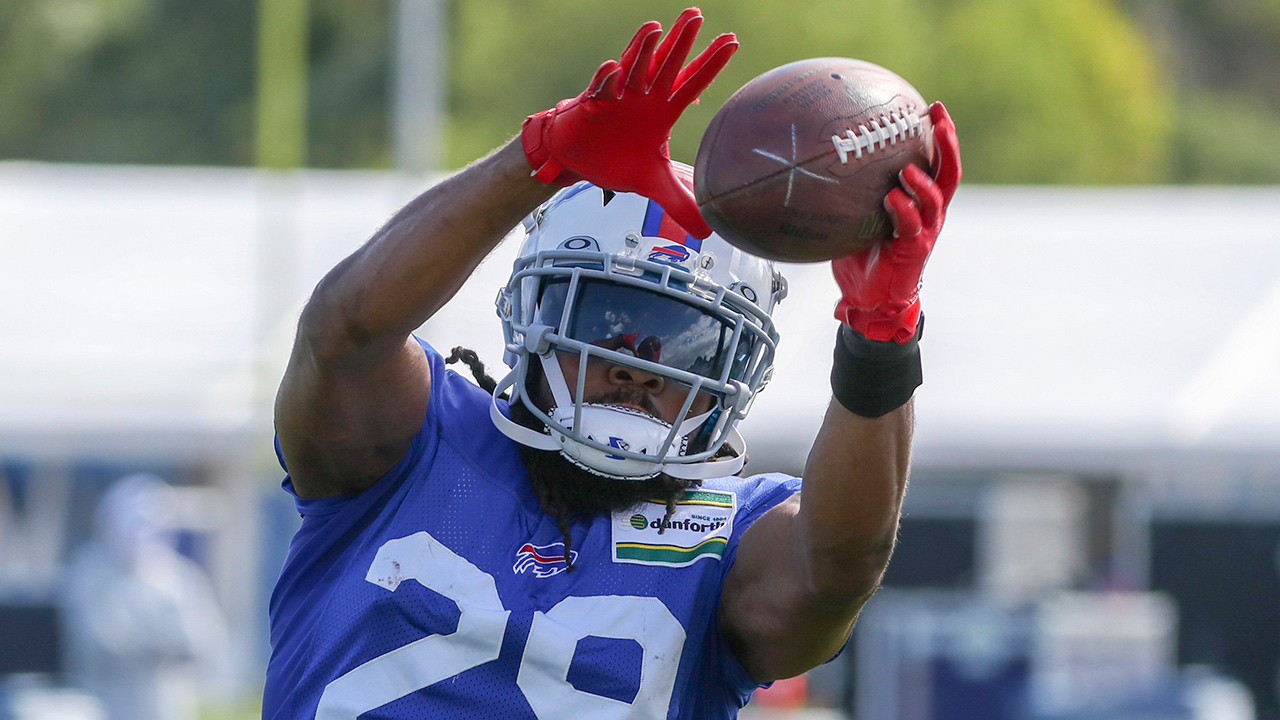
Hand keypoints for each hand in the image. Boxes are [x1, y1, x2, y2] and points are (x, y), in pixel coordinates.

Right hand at [521, 7, 736, 238]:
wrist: (579, 163)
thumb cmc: (616, 161)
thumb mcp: (653, 185)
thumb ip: (680, 203)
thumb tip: (709, 231)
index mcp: (662, 111)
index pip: (692, 84)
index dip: (710, 64)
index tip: (732, 41)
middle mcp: (644, 98)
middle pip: (667, 66)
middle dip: (682, 42)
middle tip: (698, 17)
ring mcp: (619, 97)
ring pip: (634, 68)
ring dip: (645, 50)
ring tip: (658, 29)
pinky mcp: (593, 104)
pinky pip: (601, 89)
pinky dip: (607, 80)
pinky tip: (613, 68)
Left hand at [833, 101, 960, 342]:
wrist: (869, 297)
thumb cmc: (863, 253)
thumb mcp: (858, 215)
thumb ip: (852, 190)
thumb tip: (821, 159)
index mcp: (922, 201)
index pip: (939, 161)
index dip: (941, 135)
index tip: (933, 107)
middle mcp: (930, 213)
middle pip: (948, 173)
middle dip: (947, 145)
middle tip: (938, 120)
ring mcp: (925, 231)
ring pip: (933, 199)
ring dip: (922, 181)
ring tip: (907, 168)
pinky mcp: (914, 250)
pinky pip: (911, 226)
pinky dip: (903, 210)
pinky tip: (891, 198)